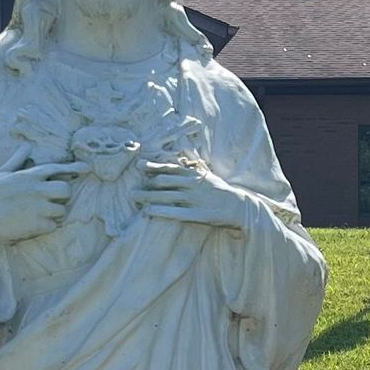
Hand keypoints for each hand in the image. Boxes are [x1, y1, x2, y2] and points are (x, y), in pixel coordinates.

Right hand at [0, 146, 81, 247]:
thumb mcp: (2, 173)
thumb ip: (17, 160)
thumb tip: (27, 146)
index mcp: (29, 175)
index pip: (57, 168)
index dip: (74, 168)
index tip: (88, 168)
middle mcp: (37, 189)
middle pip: (66, 191)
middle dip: (62, 197)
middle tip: (51, 202)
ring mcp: (38, 207)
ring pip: (61, 210)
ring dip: (54, 214)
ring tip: (39, 216)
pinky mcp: (36, 225)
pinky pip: (53, 226)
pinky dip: (46, 227)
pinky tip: (34, 226)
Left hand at [132, 159, 253, 233]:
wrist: (239, 207)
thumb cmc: (220, 190)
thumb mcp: (208, 174)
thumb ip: (193, 165)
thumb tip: (181, 154)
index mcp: (195, 175)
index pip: (171, 168)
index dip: (154, 166)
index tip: (139, 165)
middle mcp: (193, 185)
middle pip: (164, 182)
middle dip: (146, 185)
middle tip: (130, 188)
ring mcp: (195, 200)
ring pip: (167, 196)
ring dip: (148, 196)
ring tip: (133, 197)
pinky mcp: (197, 215)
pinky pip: (175, 213)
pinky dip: (160, 211)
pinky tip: (148, 212)